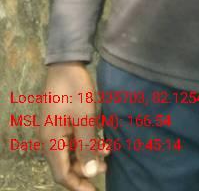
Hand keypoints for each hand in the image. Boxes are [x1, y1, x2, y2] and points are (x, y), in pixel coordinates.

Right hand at [39, 62, 109, 189]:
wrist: (66, 62)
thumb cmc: (75, 90)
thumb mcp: (85, 118)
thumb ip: (87, 147)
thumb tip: (90, 173)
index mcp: (51, 142)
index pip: (62, 175)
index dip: (78, 185)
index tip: (95, 190)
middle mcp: (49, 140)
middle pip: (65, 165)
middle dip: (85, 169)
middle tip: (106, 167)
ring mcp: (54, 130)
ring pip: (70, 152)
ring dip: (87, 155)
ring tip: (107, 151)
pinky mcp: (61, 121)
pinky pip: (72, 139)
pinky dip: (85, 142)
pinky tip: (101, 139)